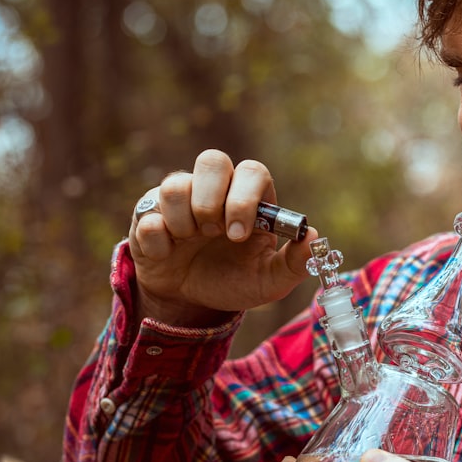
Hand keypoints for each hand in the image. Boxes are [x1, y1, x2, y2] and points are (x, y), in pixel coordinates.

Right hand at [128, 149, 317, 325]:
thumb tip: (314, 238)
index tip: (238, 235)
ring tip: (190, 243)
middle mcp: (214, 189)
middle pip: (212, 159)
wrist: (190, 302)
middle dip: (211, 200)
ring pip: (175, 184)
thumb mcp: (268, 281)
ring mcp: (180, 199)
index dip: (244, 198)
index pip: (252, 172)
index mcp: (249, 198)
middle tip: (213, 233)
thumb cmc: (233, 281)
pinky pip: (147, 216)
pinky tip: (168, 254)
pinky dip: (158, 242)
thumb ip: (294, 263)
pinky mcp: (148, 214)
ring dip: (183, 221)